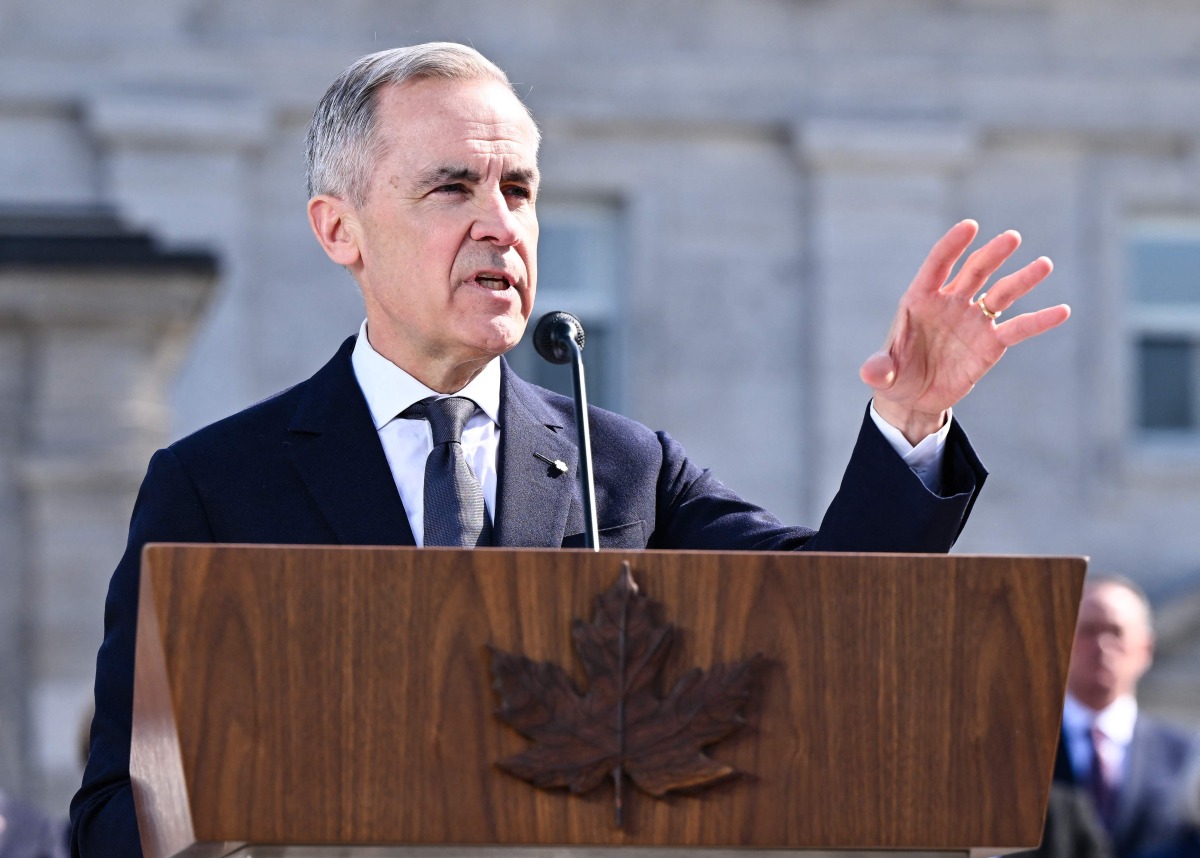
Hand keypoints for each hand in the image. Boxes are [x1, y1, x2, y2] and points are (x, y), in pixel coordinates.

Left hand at [860, 220, 1070, 444]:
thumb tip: (870, 371)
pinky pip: (1018, 328)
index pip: (938, 264)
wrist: (913, 398)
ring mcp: (973, 321)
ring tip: (1043, 264)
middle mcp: (951, 303)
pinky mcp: (991, 344)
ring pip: (1001, 293)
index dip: (952, 245)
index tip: (970, 226)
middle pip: (975, 271)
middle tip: (1012, 238)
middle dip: (992, 254)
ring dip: (1022, 279)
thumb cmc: (895, 375)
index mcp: (921, 299)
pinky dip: (1039, 320)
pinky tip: (1062, 311)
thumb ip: (879, 368)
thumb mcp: (883, 373)